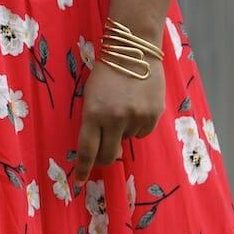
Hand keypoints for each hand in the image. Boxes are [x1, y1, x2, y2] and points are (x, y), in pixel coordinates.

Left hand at [73, 58, 164, 186]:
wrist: (134, 51)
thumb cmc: (107, 72)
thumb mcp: (91, 95)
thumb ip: (94, 120)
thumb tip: (101, 147)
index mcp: (93, 113)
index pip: (87, 150)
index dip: (83, 168)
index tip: (80, 181)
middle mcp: (114, 119)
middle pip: (108, 154)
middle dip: (104, 159)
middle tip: (103, 157)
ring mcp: (135, 118)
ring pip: (127, 140)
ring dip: (123, 132)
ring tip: (123, 108)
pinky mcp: (153, 115)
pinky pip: (143, 132)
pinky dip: (138, 126)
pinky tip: (137, 107)